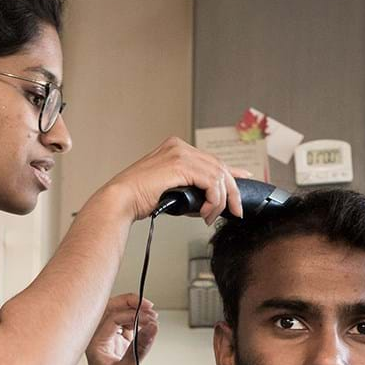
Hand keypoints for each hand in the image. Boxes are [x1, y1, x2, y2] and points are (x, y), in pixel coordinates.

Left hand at [86, 293, 158, 364]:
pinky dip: (136, 324)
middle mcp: (98, 341)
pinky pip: (125, 328)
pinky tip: (146, 328)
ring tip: (151, 317)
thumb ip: (140, 347)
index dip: (131, 312)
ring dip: (134, 313)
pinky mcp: (117, 349)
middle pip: (110, 309)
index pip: (112, 316)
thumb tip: (152, 326)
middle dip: (130, 304)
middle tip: (149, 307)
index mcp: (94, 344)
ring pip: (118, 317)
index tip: (149, 315)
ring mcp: (108, 344)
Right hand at [103, 137, 249, 223]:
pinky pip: (211, 182)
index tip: (244, 179)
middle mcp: (179, 146)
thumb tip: (209, 202)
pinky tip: (206, 212)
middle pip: (219, 167)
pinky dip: (214, 200)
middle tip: (235, 211)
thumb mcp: (172, 191)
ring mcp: (180, 153)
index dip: (231, 171)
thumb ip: (190, 190)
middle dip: (231, 192)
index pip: (211, 159)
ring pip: (218, 175)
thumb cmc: (138, 199)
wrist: (121, 200)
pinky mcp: (180, 165)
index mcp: (176, 148)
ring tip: (210, 217)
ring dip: (220, 201)